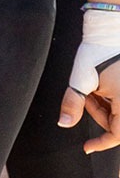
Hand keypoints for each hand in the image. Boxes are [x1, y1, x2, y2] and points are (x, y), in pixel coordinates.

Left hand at [60, 9, 119, 152]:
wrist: (109, 30)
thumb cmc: (97, 52)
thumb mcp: (80, 79)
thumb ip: (73, 103)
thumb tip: (64, 123)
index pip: (118, 135)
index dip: (102, 143)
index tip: (87, 147)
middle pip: (117, 123)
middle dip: (98, 114)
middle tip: (87, 96)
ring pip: (119, 112)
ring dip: (104, 105)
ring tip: (94, 86)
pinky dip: (110, 99)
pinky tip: (101, 86)